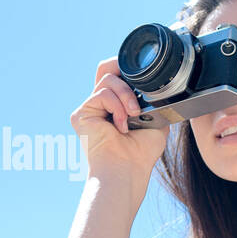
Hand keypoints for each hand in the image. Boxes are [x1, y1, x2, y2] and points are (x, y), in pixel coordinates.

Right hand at [69, 57, 169, 188]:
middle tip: (138, 90)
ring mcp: (89, 109)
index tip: (144, 79)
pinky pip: (102, 93)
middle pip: (106, 69)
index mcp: (114, 105)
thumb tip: (156, 86)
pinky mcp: (80, 114)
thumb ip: (151, 100)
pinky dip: (117, 106)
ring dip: (126, 95)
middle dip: (124, 72)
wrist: (128, 169)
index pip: (115, 74)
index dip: (126, 70)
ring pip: (107, 79)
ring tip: (134, 115)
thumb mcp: (155, 119)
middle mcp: (99, 105)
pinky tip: (121, 125)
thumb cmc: (141, 153)